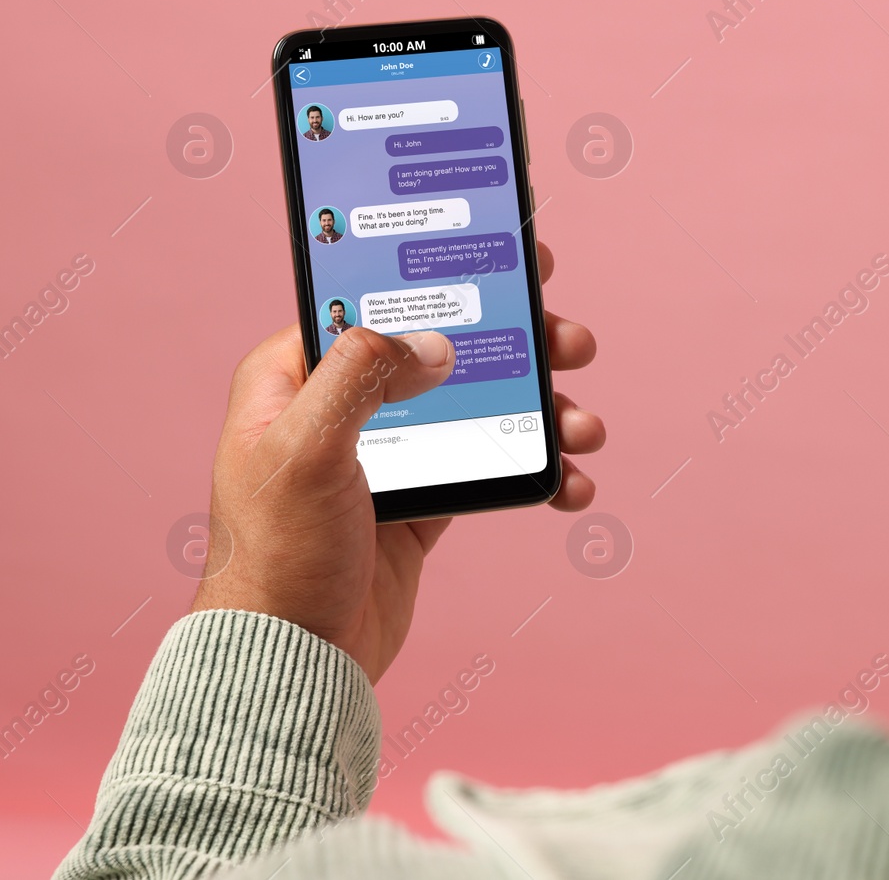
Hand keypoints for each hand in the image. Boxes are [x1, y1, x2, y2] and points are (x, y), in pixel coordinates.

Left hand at [192, 242, 603, 681]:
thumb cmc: (277, 558)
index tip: (503, 252)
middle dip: (518, 342)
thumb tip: (434, 341)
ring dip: (543, 409)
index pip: (373, 301)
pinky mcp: (426, 499)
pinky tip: (572, 480)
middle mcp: (344, 406)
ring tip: (586, 424)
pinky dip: (537, 469)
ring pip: (482, 404)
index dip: (439, 272)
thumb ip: (361, 378)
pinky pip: (494, 464)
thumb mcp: (304, 451)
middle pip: (445, 347)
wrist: (296, 660)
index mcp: (295, 378)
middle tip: (571, 340)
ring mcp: (391, 452)